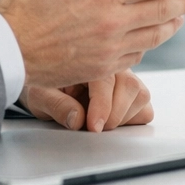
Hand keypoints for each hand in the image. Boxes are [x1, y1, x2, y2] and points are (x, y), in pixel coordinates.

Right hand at [0, 0, 184, 87]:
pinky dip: (147, 44)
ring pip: (153, 36)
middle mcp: (112, 21)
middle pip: (162, 11)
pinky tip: (149, 39)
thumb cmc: (20, 6)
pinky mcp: (101, 68)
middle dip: (184, 3)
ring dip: (171, 25)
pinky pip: (136, 56)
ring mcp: (109, 47)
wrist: (5, 53)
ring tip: (179, 18)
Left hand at [22, 71, 154, 131]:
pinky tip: (110, 120)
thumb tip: (77, 119)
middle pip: (130, 85)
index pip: (106, 78)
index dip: (102, 105)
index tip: (94, 126)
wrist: (45, 85)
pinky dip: (132, 119)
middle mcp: (111, 62)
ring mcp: (125, 77)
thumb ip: (57, 105)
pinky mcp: (133, 95)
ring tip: (100, 122)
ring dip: (123, 116)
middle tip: (94, 128)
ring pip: (141, 95)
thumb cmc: (43, 87)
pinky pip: (145, 108)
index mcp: (88, 56)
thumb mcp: (39, 96)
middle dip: (114, 113)